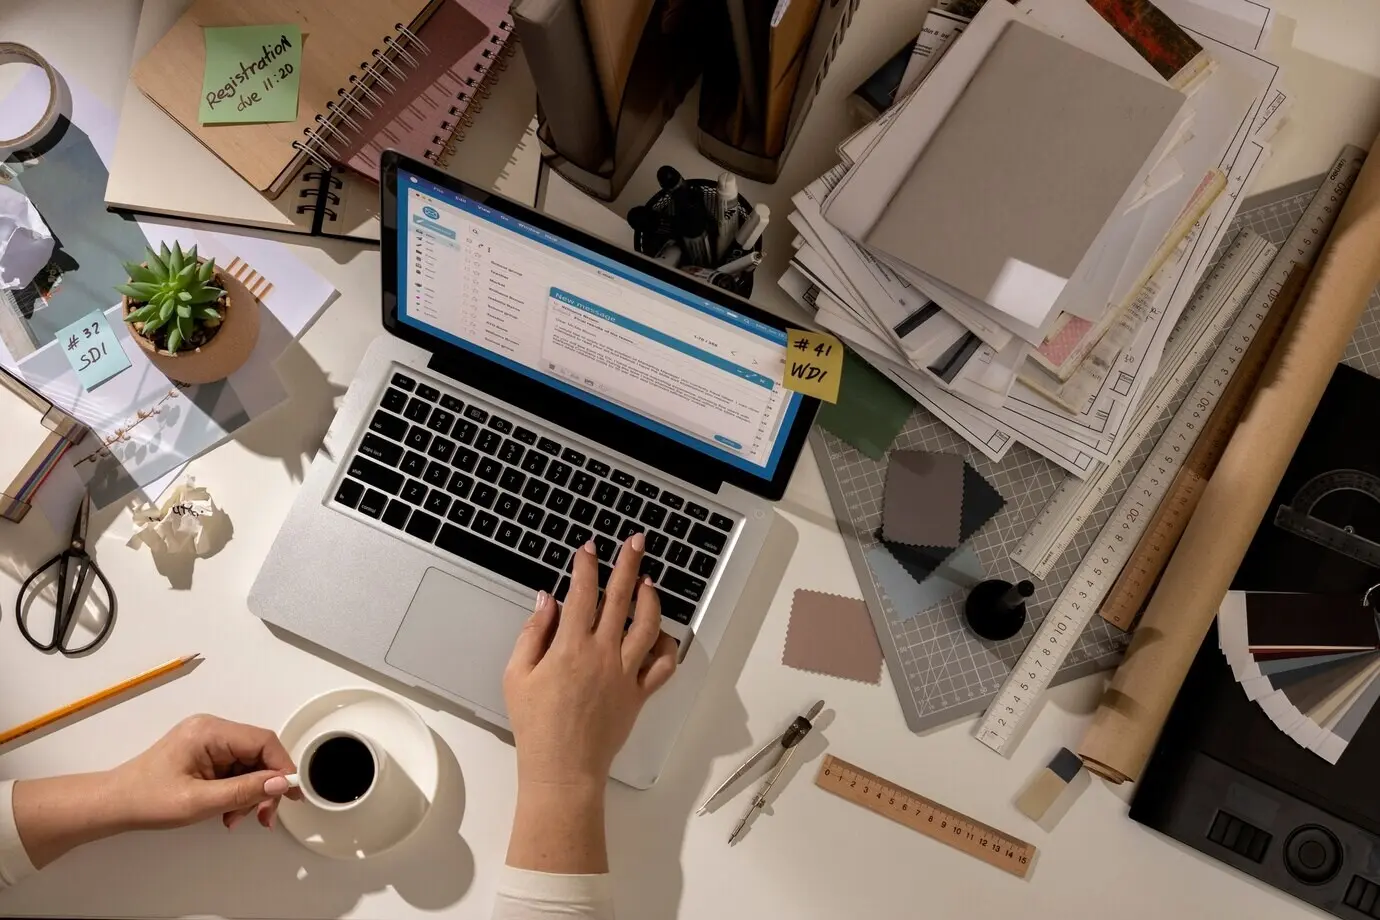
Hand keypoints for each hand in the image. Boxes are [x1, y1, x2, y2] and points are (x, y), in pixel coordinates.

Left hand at [104, 714, 300, 831]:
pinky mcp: (205, 754)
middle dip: (264, 787)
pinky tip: (227, 812)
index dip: (282, 767)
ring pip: (249, 765)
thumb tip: (283, 783)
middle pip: (259, 754)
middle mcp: (213, 729)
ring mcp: (208, 741)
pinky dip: (236, 793)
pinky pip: (235, 770)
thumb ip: (244, 791)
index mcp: (210, 732)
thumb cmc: (148, 801)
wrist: (112, 805)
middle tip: (262, 818)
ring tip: (235, 819)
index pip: (263, 741)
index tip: (291, 795)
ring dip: (249, 794)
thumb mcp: (200, 801)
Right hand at [503, 533, 677, 792]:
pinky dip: (667, 646)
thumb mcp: (517, 675)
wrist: (563, 768)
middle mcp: (603, 654)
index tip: (590, 548)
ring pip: (649, 625)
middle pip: (621, 598)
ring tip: (649, 581)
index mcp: (570, 647)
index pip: (583, 593)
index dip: (587, 566)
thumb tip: (547, 600)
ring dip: (651, 598)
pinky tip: (662, 633)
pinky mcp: (639, 694)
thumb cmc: (536, 725)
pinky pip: (663, 665)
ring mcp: (625, 674)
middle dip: (629, 564)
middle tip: (636, 543)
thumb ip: (533, 633)